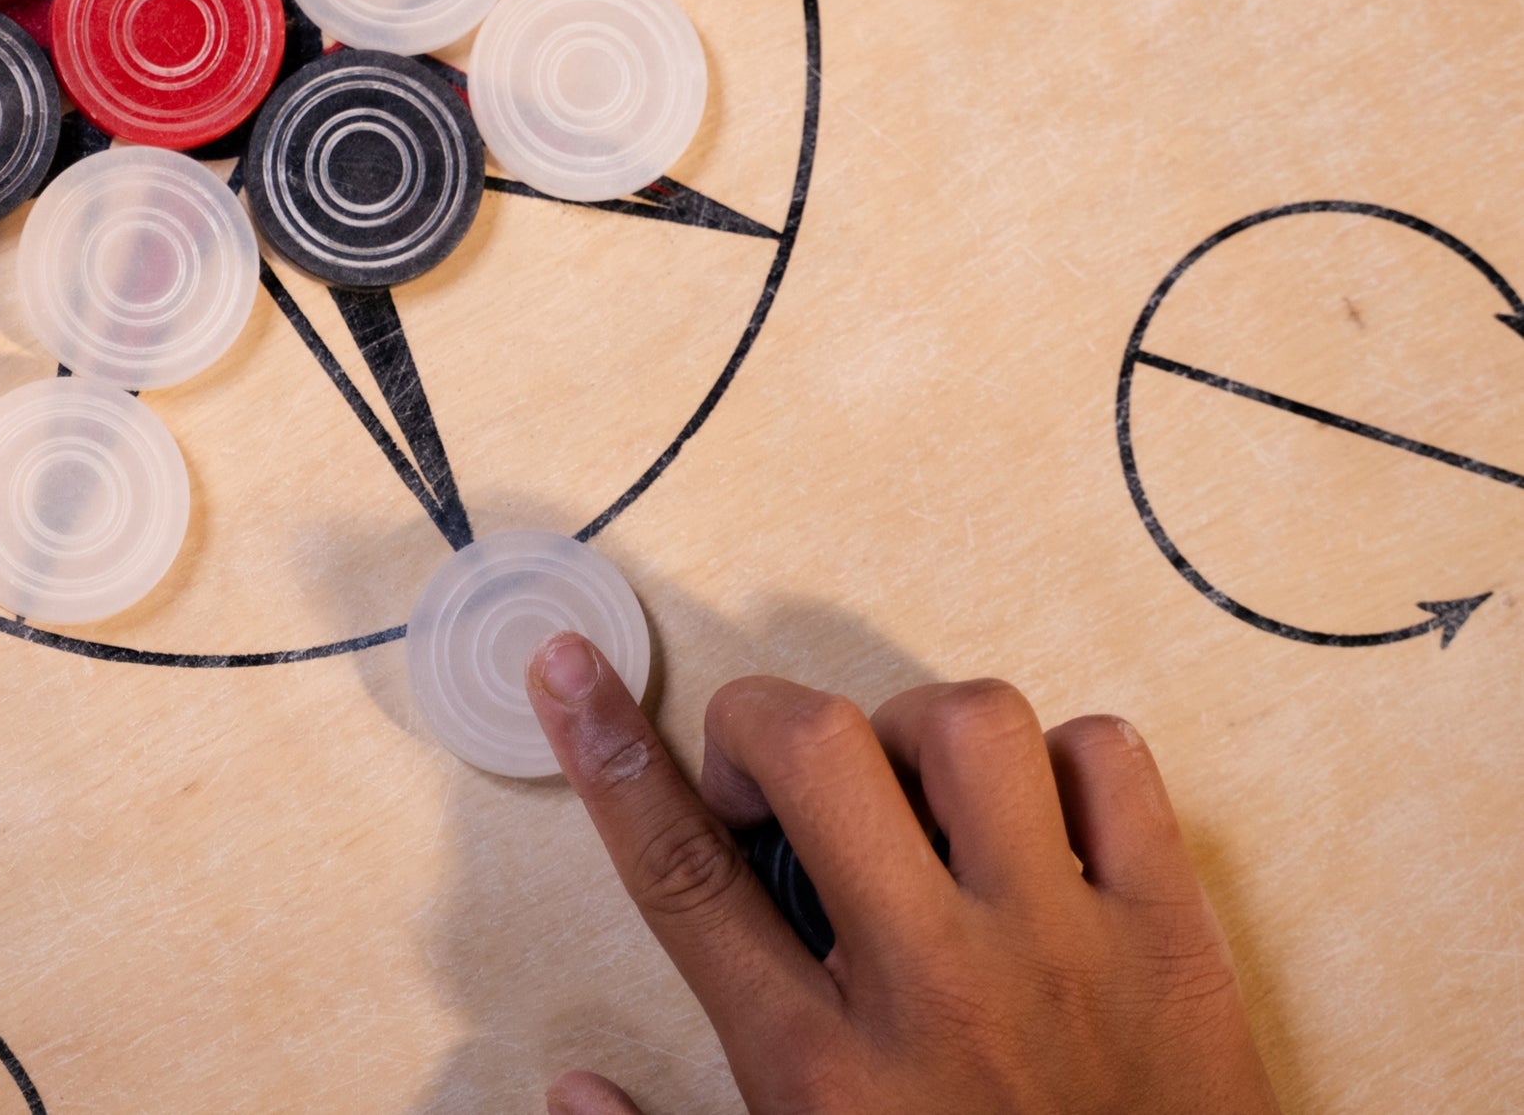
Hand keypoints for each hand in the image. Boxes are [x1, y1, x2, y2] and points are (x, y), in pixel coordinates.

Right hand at [526, 638, 1278, 1114]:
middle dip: (767, 724)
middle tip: (780, 782)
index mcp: (825, 1078)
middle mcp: (935, 990)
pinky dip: (1069, 765)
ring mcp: (1065, 953)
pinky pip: (1112, 763)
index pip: (684, 874)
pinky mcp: (1174, 942)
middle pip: (813, 750)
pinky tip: (1039, 828)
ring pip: (969, 725)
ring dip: (922, 737)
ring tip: (918, 802)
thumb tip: (571, 1090)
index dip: (609, 753)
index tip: (569, 670)